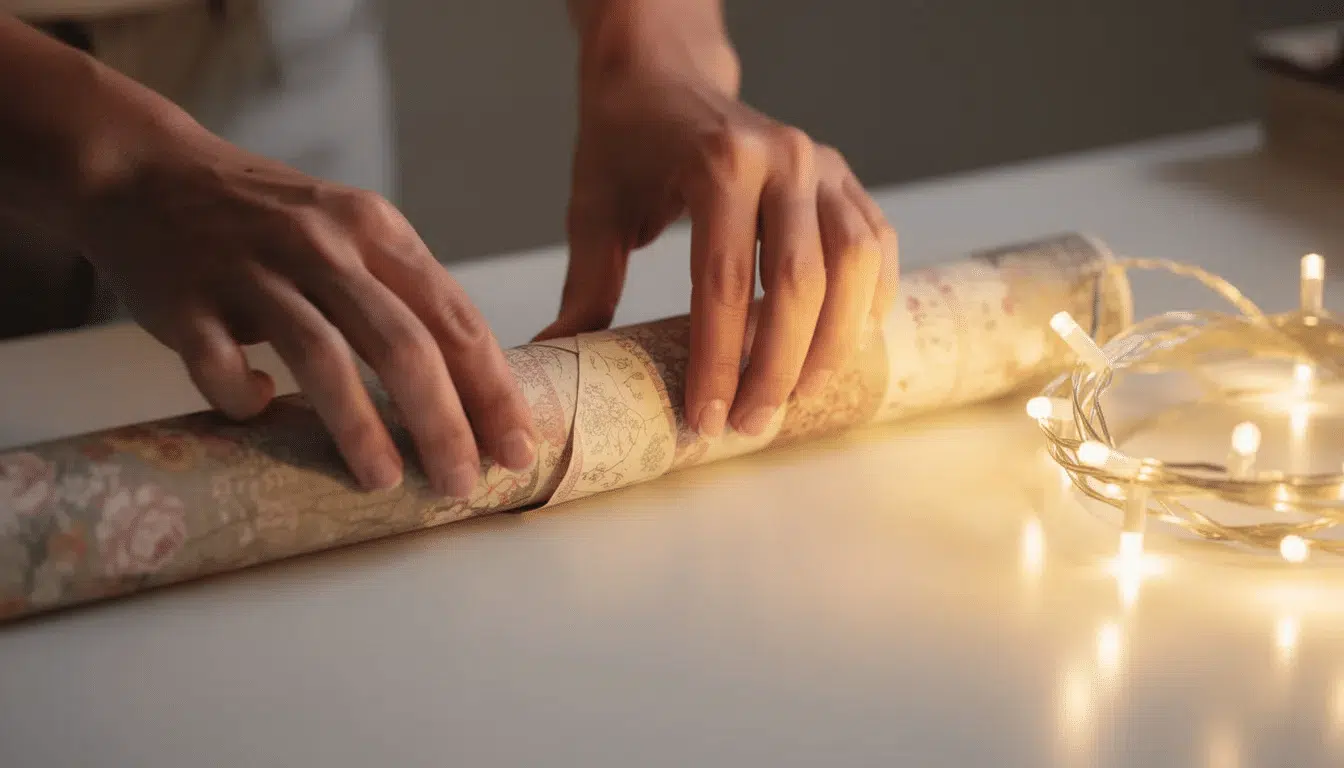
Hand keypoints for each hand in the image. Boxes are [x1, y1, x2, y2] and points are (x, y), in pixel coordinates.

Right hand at [76, 133, 536, 494]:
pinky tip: (258, 412)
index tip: (517, 447)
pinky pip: (221, 365)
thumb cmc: (265, 217)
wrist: (143, 170)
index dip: (492, 390)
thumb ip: (401, 294)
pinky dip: (244, 398)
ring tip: (386, 481)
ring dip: (361, 428)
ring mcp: (252, 269)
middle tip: (464, 484)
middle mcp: (322, 243)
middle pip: (403, 344)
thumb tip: (468, 390)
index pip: (455, 319)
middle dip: (444, 423)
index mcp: (374, 229)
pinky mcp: (185, 299)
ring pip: (324, 357)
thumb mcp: (347, 230)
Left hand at [537, 64, 898, 438]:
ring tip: (799, 394)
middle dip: (776, 368)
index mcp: (717, 163)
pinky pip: (877, 244)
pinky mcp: (843, 175)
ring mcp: (822, 163)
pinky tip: (844, 343)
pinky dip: (870, 299)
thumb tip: (557, 357)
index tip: (706, 420)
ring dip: (832, 343)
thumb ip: (585, 288)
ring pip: (854, 268)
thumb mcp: (594, 210)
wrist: (664, 72)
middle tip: (752, 425)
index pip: (723, 284)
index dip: (717, 361)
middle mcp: (782, 158)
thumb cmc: (626, 141)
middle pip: (798, 284)